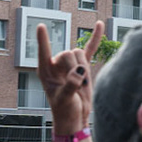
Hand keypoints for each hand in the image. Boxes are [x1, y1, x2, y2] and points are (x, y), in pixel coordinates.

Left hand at [37, 20, 102, 141]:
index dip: (43, 40)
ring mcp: (70, 65)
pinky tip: (100, 25)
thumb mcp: (64, 100)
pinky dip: (95, 38)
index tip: (41, 26)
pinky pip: (89, 49)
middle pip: (69, 53)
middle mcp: (56, 65)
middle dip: (76, 68)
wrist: (76, 117)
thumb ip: (70, 86)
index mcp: (46, 71)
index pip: (44, 52)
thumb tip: (79, 73)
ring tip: (82, 86)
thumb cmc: (65, 110)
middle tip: (77, 86)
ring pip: (80, 54)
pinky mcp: (82, 66)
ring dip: (84, 69)